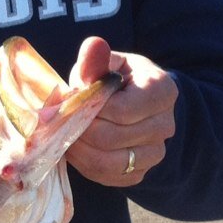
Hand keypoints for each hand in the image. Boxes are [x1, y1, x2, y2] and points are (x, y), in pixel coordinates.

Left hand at [66, 36, 176, 186]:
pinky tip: (75, 148)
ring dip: (78, 150)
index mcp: (162, 91)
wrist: (133, 103)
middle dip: (78, 129)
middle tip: (57, 121)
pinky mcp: (139, 173)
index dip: (88, 109)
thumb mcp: (107, 64)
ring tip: (63, 134)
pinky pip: (106, 177)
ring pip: (108, 162)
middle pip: (112, 138)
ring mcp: (155, 152)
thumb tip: (94, 45)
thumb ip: (97, 59)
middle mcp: (165, 125)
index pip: (121, 110)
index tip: (66, 102)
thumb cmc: (115, 80)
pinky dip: (84, 165)